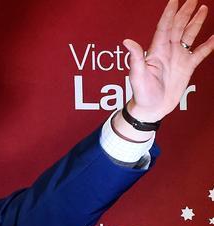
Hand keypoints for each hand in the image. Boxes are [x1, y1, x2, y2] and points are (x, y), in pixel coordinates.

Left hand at [124, 0, 213, 122]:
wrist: (152, 108)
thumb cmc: (142, 93)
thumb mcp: (137, 76)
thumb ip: (135, 58)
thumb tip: (127, 41)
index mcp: (156, 51)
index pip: (164, 27)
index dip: (169, 13)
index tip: (175, 0)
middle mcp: (168, 51)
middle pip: (178, 27)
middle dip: (185, 12)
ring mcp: (178, 57)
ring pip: (189, 35)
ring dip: (195, 22)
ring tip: (203, 9)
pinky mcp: (186, 66)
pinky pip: (200, 52)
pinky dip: (209, 44)